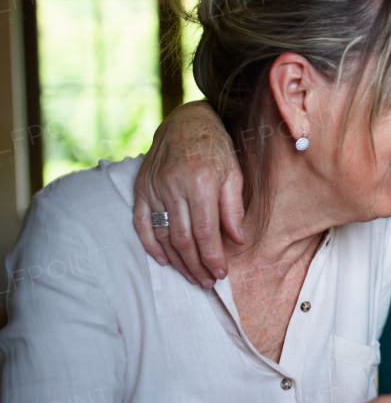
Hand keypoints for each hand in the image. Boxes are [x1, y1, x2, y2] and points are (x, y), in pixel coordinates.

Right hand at [132, 101, 244, 286]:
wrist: (186, 121)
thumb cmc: (216, 147)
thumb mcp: (234, 173)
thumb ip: (233, 207)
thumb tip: (237, 240)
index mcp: (200, 181)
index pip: (205, 231)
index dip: (212, 257)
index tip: (221, 274)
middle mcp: (173, 185)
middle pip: (183, 238)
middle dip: (196, 265)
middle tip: (207, 282)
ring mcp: (153, 187)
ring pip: (163, 235)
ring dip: (177, 261)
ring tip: (192, 276)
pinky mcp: (140, 187)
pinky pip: (141, 222)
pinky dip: (150, 245)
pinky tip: (164, 260)